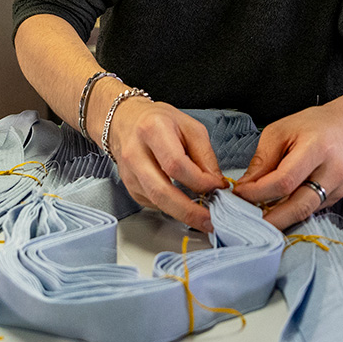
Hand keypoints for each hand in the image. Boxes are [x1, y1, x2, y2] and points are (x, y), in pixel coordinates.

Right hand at [106, 95, 225, 231]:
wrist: (126, 121)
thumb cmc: (158, 121)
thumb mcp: (189, 127)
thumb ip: (204, 154)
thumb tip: (215, 182)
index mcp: (152, 131)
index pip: (176, 165)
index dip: (199, 180)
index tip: (217, 186)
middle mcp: (135, 153)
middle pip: (161, 191)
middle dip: (188, 211)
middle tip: (210, 220)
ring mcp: (129, 173)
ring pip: (156, 202)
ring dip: (182, 214)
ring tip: (203, 217)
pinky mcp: (130, 187)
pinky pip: (153, 203)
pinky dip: (172, 207)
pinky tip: (184, 204)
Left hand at [233, 90, 342, 228]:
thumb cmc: (315, 124)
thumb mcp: (281, 131)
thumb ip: (263, 159)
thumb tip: (246, 186)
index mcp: (316, 148)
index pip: (284, 181)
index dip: (259, 192)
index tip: (240, 194)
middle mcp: (332, 171)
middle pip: (299, 206)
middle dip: (270, 219)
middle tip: (247, 222)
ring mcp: (338, 187)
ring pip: (305, 213)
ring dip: (280, 219)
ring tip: (257, 219)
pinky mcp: (338, 196)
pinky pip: (311, 209)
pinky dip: (291, 212)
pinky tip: (277, 210)